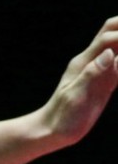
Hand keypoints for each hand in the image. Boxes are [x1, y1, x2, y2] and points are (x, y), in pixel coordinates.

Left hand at [40, 15, 117, 146]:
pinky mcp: (104, 84)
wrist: (52, 130)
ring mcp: (99, 72)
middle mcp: (92, 62)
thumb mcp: (75, 95)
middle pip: (112, 33)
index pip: (108, 37)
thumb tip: (108, 53)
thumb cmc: (62, 116)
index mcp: (84, 62)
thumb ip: (92, 74)